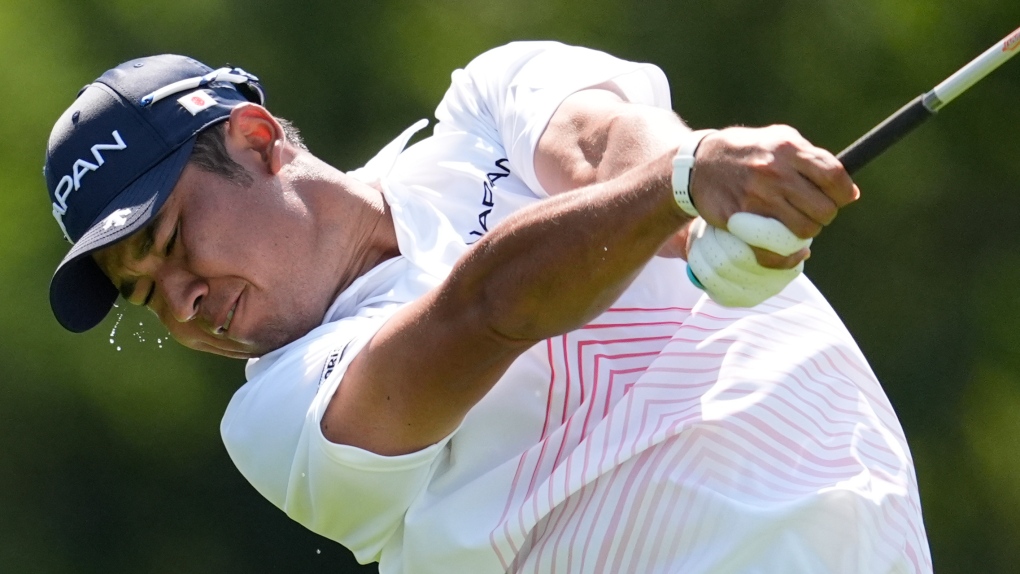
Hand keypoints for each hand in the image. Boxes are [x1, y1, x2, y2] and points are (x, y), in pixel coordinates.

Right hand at [689, 125, 858, 268]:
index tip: (841, 198)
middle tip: (813, 213)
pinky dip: (787, 257)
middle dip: (824, 215)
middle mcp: (773, 172)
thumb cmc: (746, 151)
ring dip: (805, 234)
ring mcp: (755, 198)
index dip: (844, 192)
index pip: (834, 177)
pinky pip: (773, 249)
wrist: (697, 164)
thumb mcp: (778, 138)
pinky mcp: (739, 219)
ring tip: (796, 225)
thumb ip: (812, 158)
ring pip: (803, 231)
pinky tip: (790, 252)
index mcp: (787, 148)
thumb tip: (848, 190)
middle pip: (823, 209)